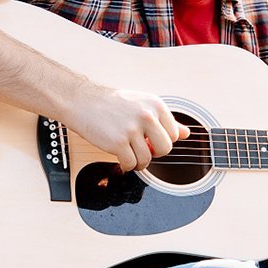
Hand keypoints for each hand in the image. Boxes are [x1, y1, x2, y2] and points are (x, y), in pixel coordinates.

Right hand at [64, 84, 189, 171]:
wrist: (82, 101)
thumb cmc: (110, 103)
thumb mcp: (141, 104)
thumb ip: (164, 119)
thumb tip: (186, 133)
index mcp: (155, 104)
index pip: (174, 134)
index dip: (162, 141)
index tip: (151, 140)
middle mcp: (146, 115)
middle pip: (165, 149)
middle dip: (154, 153)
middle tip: (142, 149)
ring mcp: (132, 129)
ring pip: (147, 159)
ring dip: (138, 162)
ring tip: (129, 154)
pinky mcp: (118, 142)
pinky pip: (131, 164)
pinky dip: (126, 166)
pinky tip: (120, 158)